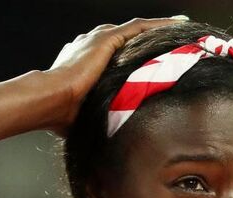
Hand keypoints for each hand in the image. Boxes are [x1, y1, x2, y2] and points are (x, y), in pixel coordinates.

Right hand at [43, 16, 188, 134]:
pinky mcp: (107, 37)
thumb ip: (103, 116)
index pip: (114, 58)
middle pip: (128, 42)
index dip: (133, 61)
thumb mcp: (89, 115)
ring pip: (137, 31)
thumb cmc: (63, 115)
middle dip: (151, 43)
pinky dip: (160, 25)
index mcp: (84, 63)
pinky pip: (140, 27)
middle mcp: (90, 45)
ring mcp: (99, 39)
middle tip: (174, 46)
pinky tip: (179, 24)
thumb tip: (116, 138)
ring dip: (160, 31)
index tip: (149, 67)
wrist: (50, 100)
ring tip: (182, 30)